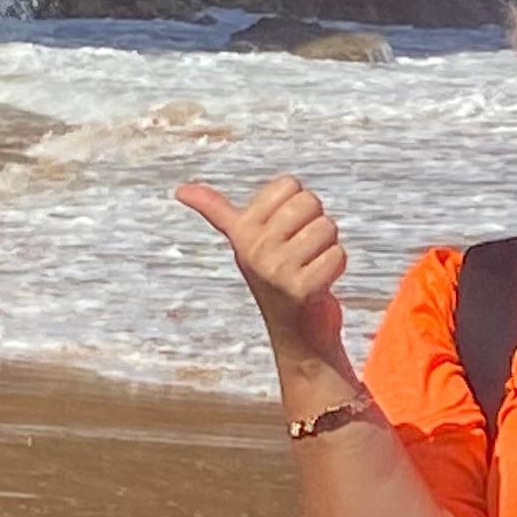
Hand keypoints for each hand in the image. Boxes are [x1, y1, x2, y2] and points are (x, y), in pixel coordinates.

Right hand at [174, 171, 349, 370]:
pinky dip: (336, 266)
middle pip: (310, 201)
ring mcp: (277, 270)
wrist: (296, 332)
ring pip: (327, 227)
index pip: (288, 184)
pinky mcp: (303, 289)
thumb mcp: (242, 240)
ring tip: (311, 267)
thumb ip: (215, 210)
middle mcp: (255, 249)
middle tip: (302, 251)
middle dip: (315, 223)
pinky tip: (321, 283)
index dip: (296, 205)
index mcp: (242, 230)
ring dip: (328, 246)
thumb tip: (180, 190)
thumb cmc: (274, 276)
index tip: (285, 231)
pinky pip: (337, 255)